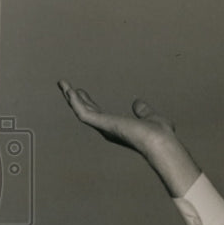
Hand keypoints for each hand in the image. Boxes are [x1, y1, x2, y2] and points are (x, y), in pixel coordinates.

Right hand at [58, 79, 200, 196]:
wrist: (160, 140)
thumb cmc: (160, 134)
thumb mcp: (151, 117)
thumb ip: (143, 111)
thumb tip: (137, 103)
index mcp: (118, 127)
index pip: (99, 113)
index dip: (89, 102)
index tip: (81, 92)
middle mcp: (108, 129)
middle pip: (87, 111)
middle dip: (75, 98)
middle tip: (65, 86)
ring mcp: (104, 127)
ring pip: (82, 111)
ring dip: (71, 97)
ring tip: (63, 84)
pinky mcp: (103, 124)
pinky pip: (84, 113)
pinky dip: (76, 102)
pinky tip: (70, 91)